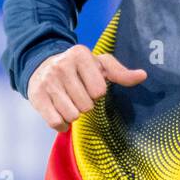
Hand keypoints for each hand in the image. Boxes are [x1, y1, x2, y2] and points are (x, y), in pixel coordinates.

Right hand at [26, 44, 146, 130]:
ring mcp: (47, 82)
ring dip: (74, 114)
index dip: (97, 92)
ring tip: (69, 102)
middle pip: (86, 105)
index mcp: (79, 54)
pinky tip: (60, 112)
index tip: (89, 85)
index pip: (99, 90)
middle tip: (78, 94)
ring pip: (72, 115)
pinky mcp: (36, 97)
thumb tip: (143, 76)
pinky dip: (61, 124)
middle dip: (85, 104)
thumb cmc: (78, 68)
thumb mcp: (99, 65)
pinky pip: (56, 123)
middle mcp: (61, 66)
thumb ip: (121, 72)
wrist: (41, 66)